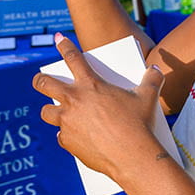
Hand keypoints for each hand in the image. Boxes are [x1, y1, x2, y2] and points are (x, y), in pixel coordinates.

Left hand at [33, 34, 165, 180]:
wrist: (132, 156)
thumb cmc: (140, 124)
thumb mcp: (148, 97)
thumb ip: (152, 80)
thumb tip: (155, 70)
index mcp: (90, 84)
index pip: (73, 58)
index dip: (64, 46)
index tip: (58, 38)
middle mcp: (73, 100)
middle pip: (44, 84)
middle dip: (39, 80)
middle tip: (40, 81)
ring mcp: (67, 122)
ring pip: (46, 113)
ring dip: (51, 111)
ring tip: (56, 113)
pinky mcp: (67, 142)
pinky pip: (61, 137)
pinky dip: (67, 136)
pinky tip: (76, 137)